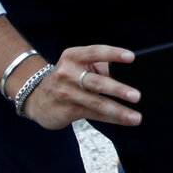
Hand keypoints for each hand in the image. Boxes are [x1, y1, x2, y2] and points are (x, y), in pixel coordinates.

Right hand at [22, 44, 142, 130]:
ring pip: (97, 102)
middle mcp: (67, 74)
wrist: (37, 98)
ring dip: (118, 111)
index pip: (95, 52)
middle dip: (117, 90)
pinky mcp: (68, 110)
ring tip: (136, 116)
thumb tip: (129, 75)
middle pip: (96, 82)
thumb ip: (100, 67)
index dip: (113, 54)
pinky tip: (126, 120)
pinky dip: (112, 118)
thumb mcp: (78, 65)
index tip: (131, 57)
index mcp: (73, 56)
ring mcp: (66, 93)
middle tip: (136, 96)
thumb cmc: (68, 78)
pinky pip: (94, 114)